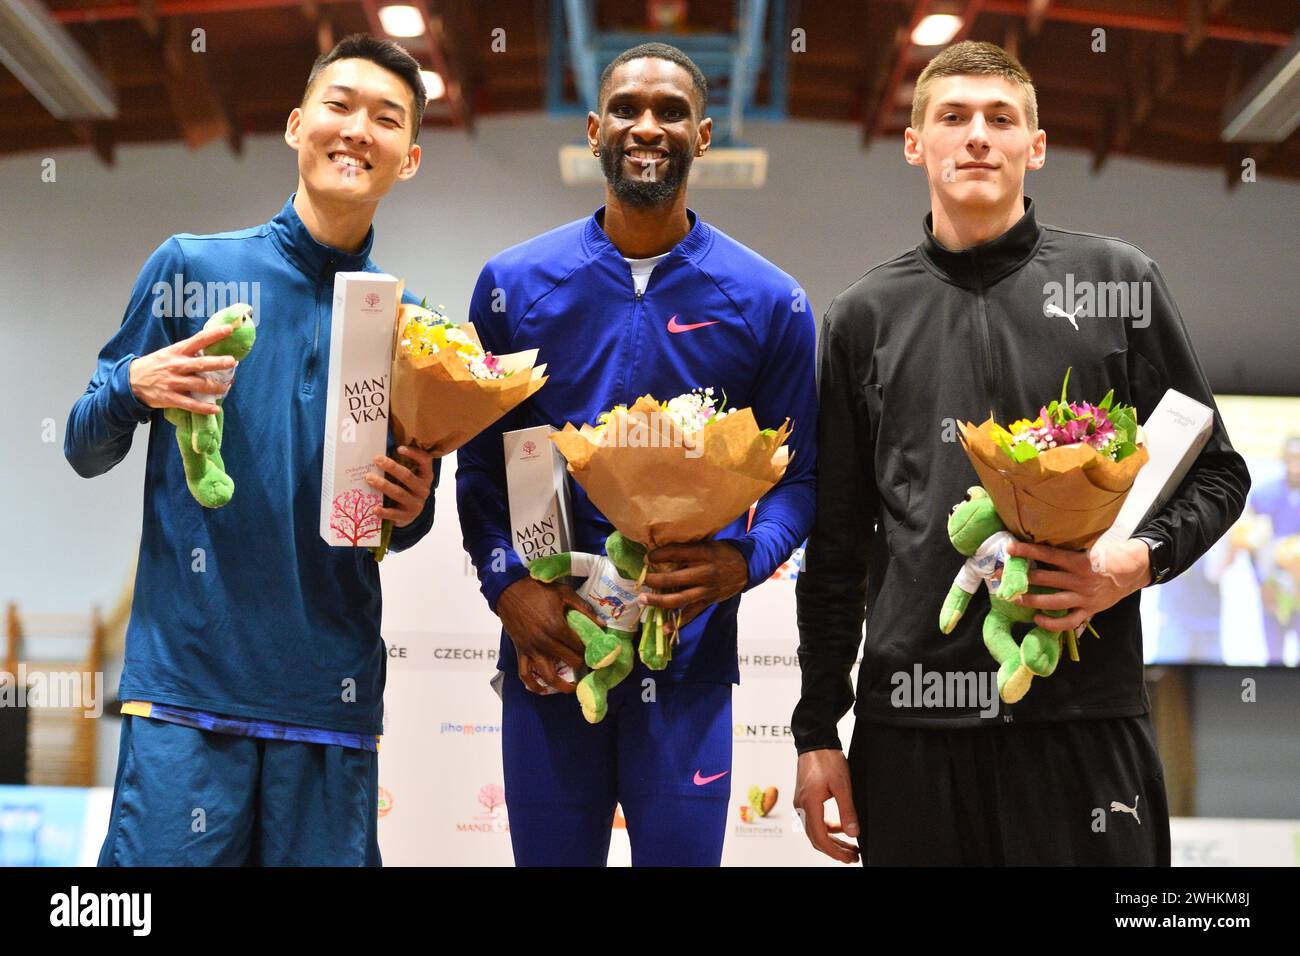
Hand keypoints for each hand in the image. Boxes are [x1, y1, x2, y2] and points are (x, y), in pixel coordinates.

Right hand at [129, 323, 235, 414]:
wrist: (131, 381)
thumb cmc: (155, 365)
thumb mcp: (169, 353)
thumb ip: (188, 352)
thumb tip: (212, 349)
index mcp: (177, 351)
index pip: (198, 340)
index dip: (214, 334)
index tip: (229, 329)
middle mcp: (176, 366)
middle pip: (201, 363)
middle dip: (218, 362)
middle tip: (232, 362)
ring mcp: (173, 382)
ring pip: (200, 384)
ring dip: (216, 387)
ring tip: (227, 387)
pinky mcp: (170, 398)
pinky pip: (191, 404)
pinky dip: (204, 408)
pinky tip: (215, 409)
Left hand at [367, 446, 434, 527]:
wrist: (410, 514)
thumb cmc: (406, 489)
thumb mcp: (410, 478)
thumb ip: (402, 466)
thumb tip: (383, 452)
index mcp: (426, 477)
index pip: (425, 461)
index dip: (414, 454)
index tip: (399, 448)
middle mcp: (423, 490)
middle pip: (407, 476)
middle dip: (391, 467)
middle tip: (377, 459)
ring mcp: (416, 504)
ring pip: (398, 493)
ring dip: (383, 485)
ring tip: (369, 478)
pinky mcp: (406, 517)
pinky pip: (394, 513)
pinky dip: (383, 511)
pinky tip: (374, 508)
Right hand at [496, 576, 599, 694]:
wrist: (509, 589)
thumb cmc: (538, 589)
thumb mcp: (564, 593)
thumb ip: (584, 609)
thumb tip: (601, 625)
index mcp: (557, 627)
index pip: (578, 646)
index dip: (590, 650)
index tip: (597, 652)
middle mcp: (544, 642)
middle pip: (569, 661)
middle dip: (581, 664)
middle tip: (590, 666)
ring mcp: (531, 649)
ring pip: (547, 676)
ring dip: (561, 685)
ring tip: (573, 688)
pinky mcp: (521, 652)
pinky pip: (525, 674)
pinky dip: (533, 685)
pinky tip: (543, 689)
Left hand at [638, 540, 748, 634]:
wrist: (747, 566)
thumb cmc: (722, 552)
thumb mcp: (707, 543)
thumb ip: (687, 549)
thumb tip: (660, 551)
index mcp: (703, 553)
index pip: (675, 553)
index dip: (658, 555)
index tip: (646, 558)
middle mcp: (704, 572)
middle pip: (674, 578)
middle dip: (654, 580)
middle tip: (642, 579)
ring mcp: (707, 589)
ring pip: (679, 598)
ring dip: (658, 601)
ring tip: (643, 600)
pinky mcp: (708, 601)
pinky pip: (691, 614)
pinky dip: (677, 623)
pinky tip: (664, 628)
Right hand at [793, 749, 859, 863]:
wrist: (814, 741)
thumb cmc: (827, 759)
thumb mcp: (842, 785)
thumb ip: (847, 810)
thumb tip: (853, 833)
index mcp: (809, 804)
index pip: (820, 838)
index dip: (835, 852)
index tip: (849, 858)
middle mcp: (801, 806)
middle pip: (816, 838)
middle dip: (835, 850)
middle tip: (852, 856)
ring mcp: (801, 802)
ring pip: (814, 830)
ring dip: (832, 840)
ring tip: (849, 846)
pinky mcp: (804, 798)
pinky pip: (814, 820)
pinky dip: (827, 828)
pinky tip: (840, 828)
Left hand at [1004, 538, 1151, 633]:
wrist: (1134, 571)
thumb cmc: (1107, 556)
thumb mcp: (1089, 548)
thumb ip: (1068, 551)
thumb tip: (1040, 546)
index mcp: (1080, 561)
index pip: (1048, 555)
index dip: (1028, 551)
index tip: (1010, 548)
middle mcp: (1081, 580)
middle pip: (1045, 579)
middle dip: (1021, 578)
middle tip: (1001, 576)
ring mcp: (1085, 598)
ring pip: (1053, 602)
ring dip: (1031, 600)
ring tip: (1014, 598)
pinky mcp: (1090, 611)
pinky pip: (1068, 621)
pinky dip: (1052, 623)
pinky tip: (1037, 619)